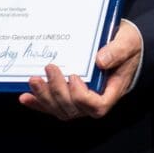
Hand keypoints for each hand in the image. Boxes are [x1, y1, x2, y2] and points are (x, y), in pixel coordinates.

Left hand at [18, 20, 141, 120]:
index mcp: (112, 90)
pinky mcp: (68, 94)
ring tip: (33, 80)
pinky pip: (52, 105)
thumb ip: (116, 51)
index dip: (83, 98)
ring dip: (44, 97)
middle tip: (50, 68)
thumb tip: (99, 61)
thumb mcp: (128, 42)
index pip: (97, 107)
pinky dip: (38, 103)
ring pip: (60, 109)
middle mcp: (95, 100)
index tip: (75, 77)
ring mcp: (80, 99)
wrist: (122, 44)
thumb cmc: (127, 44)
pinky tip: (25, 96)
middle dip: (58, 92)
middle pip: (74, 109)